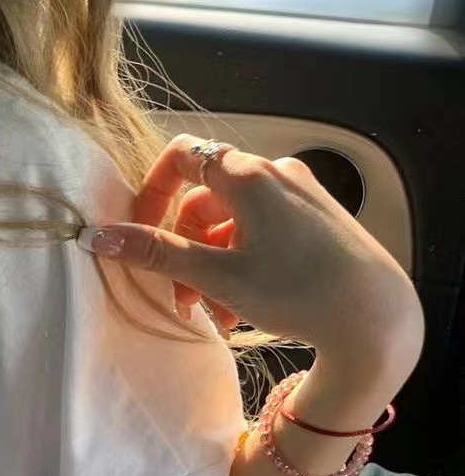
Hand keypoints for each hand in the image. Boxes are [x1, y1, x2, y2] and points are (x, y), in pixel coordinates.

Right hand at [81, 134, 423, 381]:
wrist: (376, 318)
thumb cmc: (297, 290)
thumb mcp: (216, 275)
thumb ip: (156, 253)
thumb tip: (100, 237)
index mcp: (248, 176)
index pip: (181, 157)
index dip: (152, 192)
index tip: (141, 233)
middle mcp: (275, 175)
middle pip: (204, 201)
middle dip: (183, 250)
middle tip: (181, 298)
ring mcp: (300, 197)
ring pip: (232, 224)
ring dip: (211, 266)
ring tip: (215, 314)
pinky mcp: (318, 221)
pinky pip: (262, 233)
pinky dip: (241, 264)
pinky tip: (243, 308)